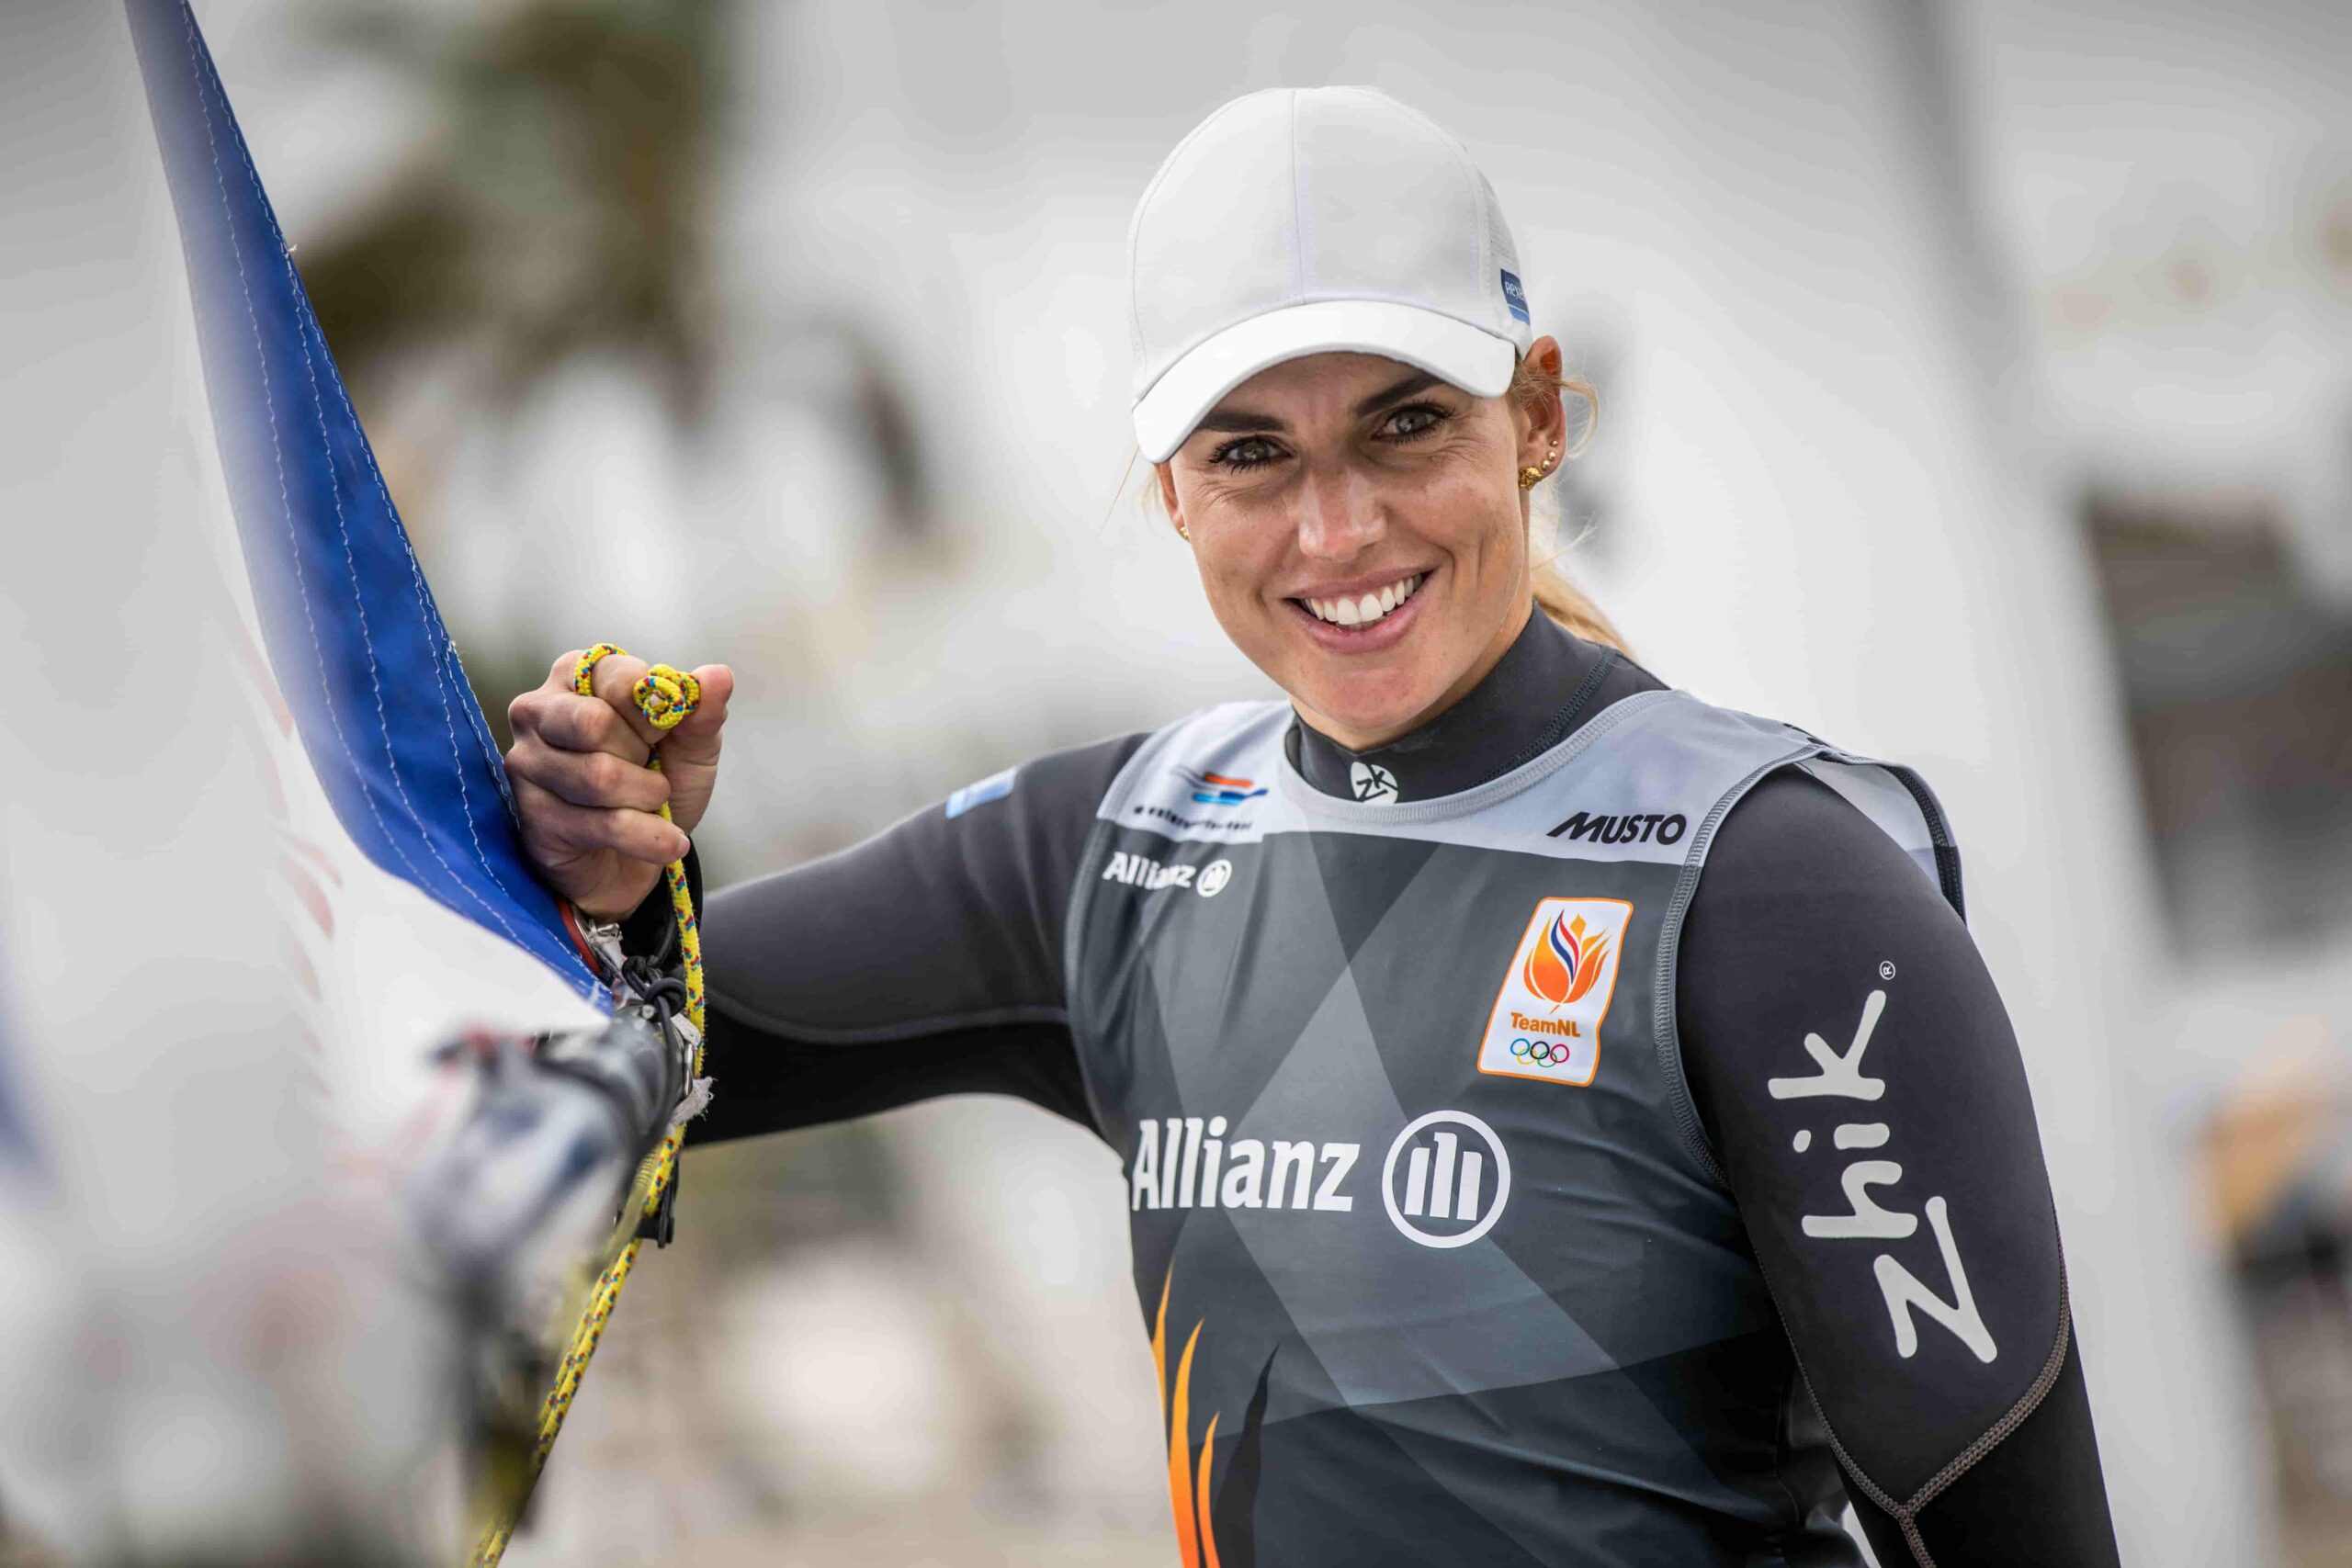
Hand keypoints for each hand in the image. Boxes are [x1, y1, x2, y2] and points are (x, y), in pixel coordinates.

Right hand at [504, 650, 734, 918]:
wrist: (638, 856)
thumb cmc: (654, 781)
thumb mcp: (690, 744)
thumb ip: (702, 710)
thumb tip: (719, 676)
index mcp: (577, 675)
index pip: (618, 678)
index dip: (654, 712)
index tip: (662, 732)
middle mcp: (539, 710)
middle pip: (594, 722)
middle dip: (642, 754)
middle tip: (651, 768)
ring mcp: (527, 763)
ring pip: (598, 776)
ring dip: (648, 797)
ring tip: (653, 802)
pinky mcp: (533, 816)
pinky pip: (602, 824)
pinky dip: (649, 836)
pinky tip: (665, 840)